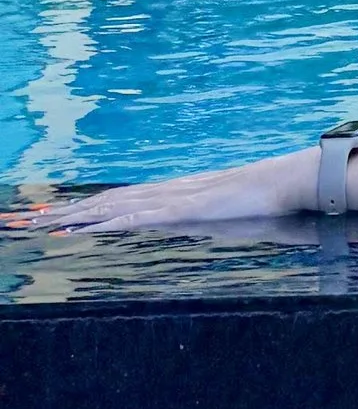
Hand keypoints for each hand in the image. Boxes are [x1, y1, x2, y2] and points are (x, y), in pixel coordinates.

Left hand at [13, 152, 314, 232]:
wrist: (282, 181)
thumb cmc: (258, 197)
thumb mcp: (220, 211)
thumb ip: (200, 215)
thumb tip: (188, 221)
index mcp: (169, 193)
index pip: (116, 199)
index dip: (82, 207)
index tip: (52, 215)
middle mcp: (163, 192)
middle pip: (103, 201)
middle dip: (63, 212)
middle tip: (25, 219)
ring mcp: (171, 199)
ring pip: (111, 207)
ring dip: (74, 217)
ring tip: (42, 224)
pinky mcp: (182, 210)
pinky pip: (138, 218)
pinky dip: (108, 223)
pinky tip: (87, 228)